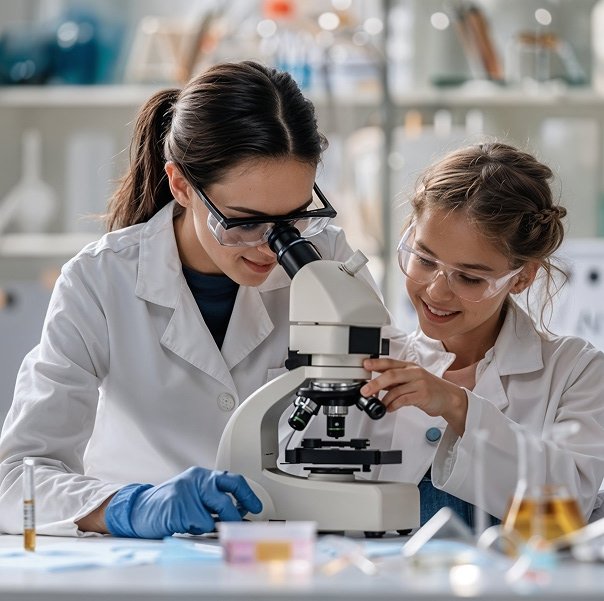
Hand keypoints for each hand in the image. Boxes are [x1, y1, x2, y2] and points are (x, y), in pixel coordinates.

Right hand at [104, 467, 261, 538]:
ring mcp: (186, 493)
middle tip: (240, 521)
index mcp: (202, 475)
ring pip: (213, 515)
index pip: (232, 480)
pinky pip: (198, 525)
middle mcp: (196, 480)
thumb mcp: (193, 494)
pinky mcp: (178, 509)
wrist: (139, 509)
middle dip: (235, 513)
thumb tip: (239, 512)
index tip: (256, 506)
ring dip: (209, 524)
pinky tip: (182, 523)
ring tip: (194, 521)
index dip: (247, 494)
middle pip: (226, 497)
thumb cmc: (168, 504)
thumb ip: (214, 499)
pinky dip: (195, 529)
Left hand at [360, 358, 467, 435]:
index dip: (376, 363)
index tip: (364, 365)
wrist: (449, 398)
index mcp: (409, 366)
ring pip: (396, 389)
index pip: (389, 362)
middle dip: (375, 383)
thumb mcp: (411, 380)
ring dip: (384, 399)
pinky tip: (390, 408)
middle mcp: (414, 372)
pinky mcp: (423, 395)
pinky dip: (394, 405)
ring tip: (379, 405)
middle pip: (391, 375)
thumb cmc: (429, 388)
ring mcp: (419, 383)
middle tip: (365, 390)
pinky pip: (404, 400)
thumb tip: (376, 384)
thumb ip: (395, 381)